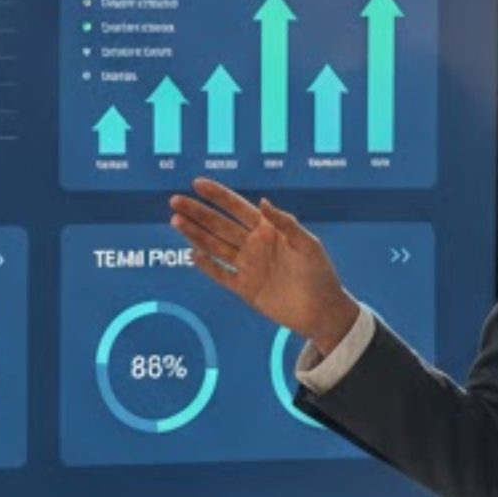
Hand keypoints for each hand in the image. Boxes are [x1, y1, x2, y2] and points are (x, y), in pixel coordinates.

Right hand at [169, 179, 358, 348]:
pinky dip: (207, 266)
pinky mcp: (245, 288)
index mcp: (269, 230)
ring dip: (195, 234)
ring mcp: (248, 266)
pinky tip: (192, 254)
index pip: (237, 208)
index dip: (217, 195)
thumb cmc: (320, 274)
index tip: (197, 183)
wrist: (322, 312)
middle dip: (197, 212)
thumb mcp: (308, 245)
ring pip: (216, 246)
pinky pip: (221, 274)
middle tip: (175, 201)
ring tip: (175, 220)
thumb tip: (263, 201)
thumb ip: (285, 223)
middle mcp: (255, 245)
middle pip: (220, 225)